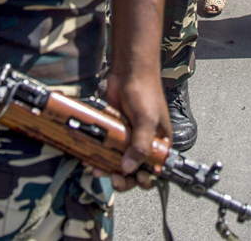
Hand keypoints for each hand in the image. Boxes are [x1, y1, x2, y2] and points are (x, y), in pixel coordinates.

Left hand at [103, 68, 169, 191]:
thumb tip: (128, 169)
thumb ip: (140, 146)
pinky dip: (99, 155)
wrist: (129, 71)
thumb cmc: (145, 92)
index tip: (134, 179)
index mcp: (160, 143)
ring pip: (118, 161)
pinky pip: (107, 149)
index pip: (154, 170)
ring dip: (108, 168)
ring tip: (97, 169)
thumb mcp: (147, 121)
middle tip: (114, 178)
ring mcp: (128, 138)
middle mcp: (145, 143)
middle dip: (124, 178)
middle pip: (135, 170)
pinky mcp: (115, 132)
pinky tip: (90, 158)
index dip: (144, 179)